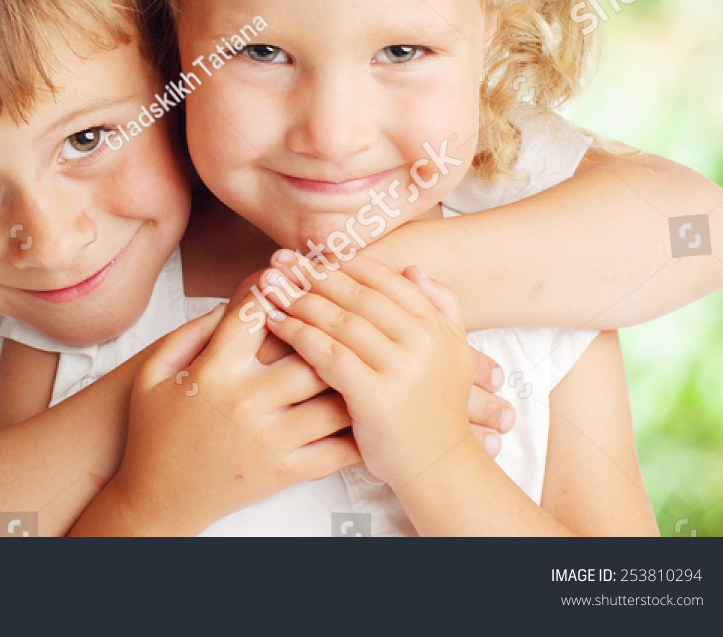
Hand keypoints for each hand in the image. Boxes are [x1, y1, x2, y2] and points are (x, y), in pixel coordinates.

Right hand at [103, 276, 361, 534]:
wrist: (156, 499)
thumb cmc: (153, 432)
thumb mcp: (153, 373)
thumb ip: (189, 333)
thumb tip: (231, 303)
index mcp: (213, 372)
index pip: (252, 317)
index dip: (273, 290)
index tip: (287, 280)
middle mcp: (246, 403)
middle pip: (309, 356)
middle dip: (329, 332)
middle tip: (345, 318)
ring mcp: (270, 439)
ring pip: (333, 402)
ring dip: (352, 379)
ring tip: (363, 361)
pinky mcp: (285, 472)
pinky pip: (337, 451)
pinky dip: (357, 431)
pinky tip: (364, 411)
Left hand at [258, 251, 477, 488]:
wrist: (442, 469)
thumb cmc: (436, 411)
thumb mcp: (453, 354)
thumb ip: (441, 307)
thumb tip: (412, 268)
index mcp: (435, 326)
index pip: (381, 279)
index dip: (341, 262)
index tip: (309, 253)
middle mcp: (422, 341)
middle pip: (355, 294)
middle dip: (312, 273)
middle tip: (279, 259)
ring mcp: (401, 368)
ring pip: (339, 320)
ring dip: (297, 298)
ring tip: (268, 284)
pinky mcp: (376, 395)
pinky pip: (328, 354)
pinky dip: (298, 333)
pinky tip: (274, 322)